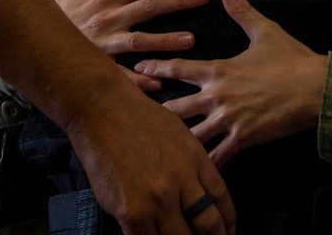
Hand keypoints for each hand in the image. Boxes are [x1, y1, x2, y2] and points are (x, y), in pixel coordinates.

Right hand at [55, 0, 210, 91]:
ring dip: (164, 41)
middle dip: (178, 1)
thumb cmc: (64, 10)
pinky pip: (121, 76)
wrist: (34, 39)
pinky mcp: (98, 67)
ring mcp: (104, 44)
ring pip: (138, 42)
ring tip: (190, 40)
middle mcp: (108, 18)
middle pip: (148, 7)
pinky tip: (158, 83)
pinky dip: (138, 80)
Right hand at [67, 82, 236, 234]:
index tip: (228, 231)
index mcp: (196, 160)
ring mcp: (156, 199)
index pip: (221, 200)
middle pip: (208, 225)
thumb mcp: (179, 134)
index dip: (228, 221)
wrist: (103, 109)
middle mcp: (180, 182)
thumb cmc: (139, 118)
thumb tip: (200, 193)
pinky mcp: (130, 212)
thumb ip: (192, 165)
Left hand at [135, 0, 327, 165]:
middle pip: (176, 108)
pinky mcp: (244, 139)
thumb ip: (242, 12)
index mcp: (219, 70)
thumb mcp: (265, 31)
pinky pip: (219, 156)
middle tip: (137, 117)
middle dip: (157, 113)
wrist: (316, 88)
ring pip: (192, 136)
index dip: (156, 68)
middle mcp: (218, 96)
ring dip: (176, 140)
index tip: (138, 68)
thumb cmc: (291, 59)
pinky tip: (193, 171)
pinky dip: (205, 164)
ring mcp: (230, 120)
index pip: (178, 69)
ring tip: (159, 146)